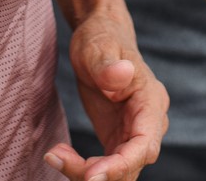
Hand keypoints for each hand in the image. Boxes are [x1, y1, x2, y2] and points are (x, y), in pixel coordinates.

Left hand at [45, 9, 165, 180]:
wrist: (101, 39)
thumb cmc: (102, 40)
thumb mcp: (99, 47)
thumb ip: (109, 65)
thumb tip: (122, 74)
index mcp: (150, 102)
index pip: (144, 145)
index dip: (121, 164)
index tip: (91, 175)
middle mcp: (148, 124)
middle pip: (131, 165)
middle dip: (99, 173)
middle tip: (59, 159)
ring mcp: (133, 134)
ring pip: (119, 172)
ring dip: (87, 173)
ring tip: (55, 155)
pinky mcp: (118, 140)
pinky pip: (106, 166)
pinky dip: (82, 168)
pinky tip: (59, 154)